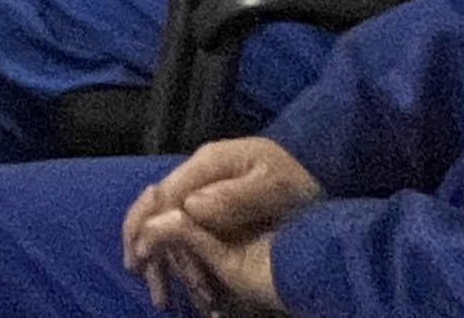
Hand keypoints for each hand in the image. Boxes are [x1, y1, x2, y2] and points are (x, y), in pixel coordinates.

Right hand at [124, 137, 315, 309]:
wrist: (315, 180)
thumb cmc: (298, 183)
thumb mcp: (275, 185)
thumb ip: (235, 195)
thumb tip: (189, 208)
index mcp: (209, 163)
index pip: (167, 194)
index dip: (155, 229)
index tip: (160, 265)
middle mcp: (198, 178)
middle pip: (155, 209)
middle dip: (148, 249)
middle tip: (156, 293)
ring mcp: (202, 195)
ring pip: (165, 226)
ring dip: (166, 264)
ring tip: (170, 299)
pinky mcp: (209, 212)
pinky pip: (183, 235)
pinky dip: (182, 263)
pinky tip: (194, 291)